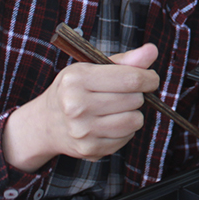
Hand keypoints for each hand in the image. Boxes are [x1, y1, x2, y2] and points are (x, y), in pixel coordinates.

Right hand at [2, 43, 158, 171]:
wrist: (46, 123)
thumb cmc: (74, 90)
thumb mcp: (92, 67)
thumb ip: (125, 60)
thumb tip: (152, 50)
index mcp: (77, 80)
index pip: (130, 79)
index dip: (148, 78)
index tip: (151, 79)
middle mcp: (76, 106)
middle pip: (135, 99)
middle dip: (138, 95)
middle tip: (125, 93)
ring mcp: (82, 131)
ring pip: (134, 120)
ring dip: (133, 113)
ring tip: (118, 108)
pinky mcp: (89, 149)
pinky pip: (127, 138)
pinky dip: (125, 130)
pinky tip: (110, 123)